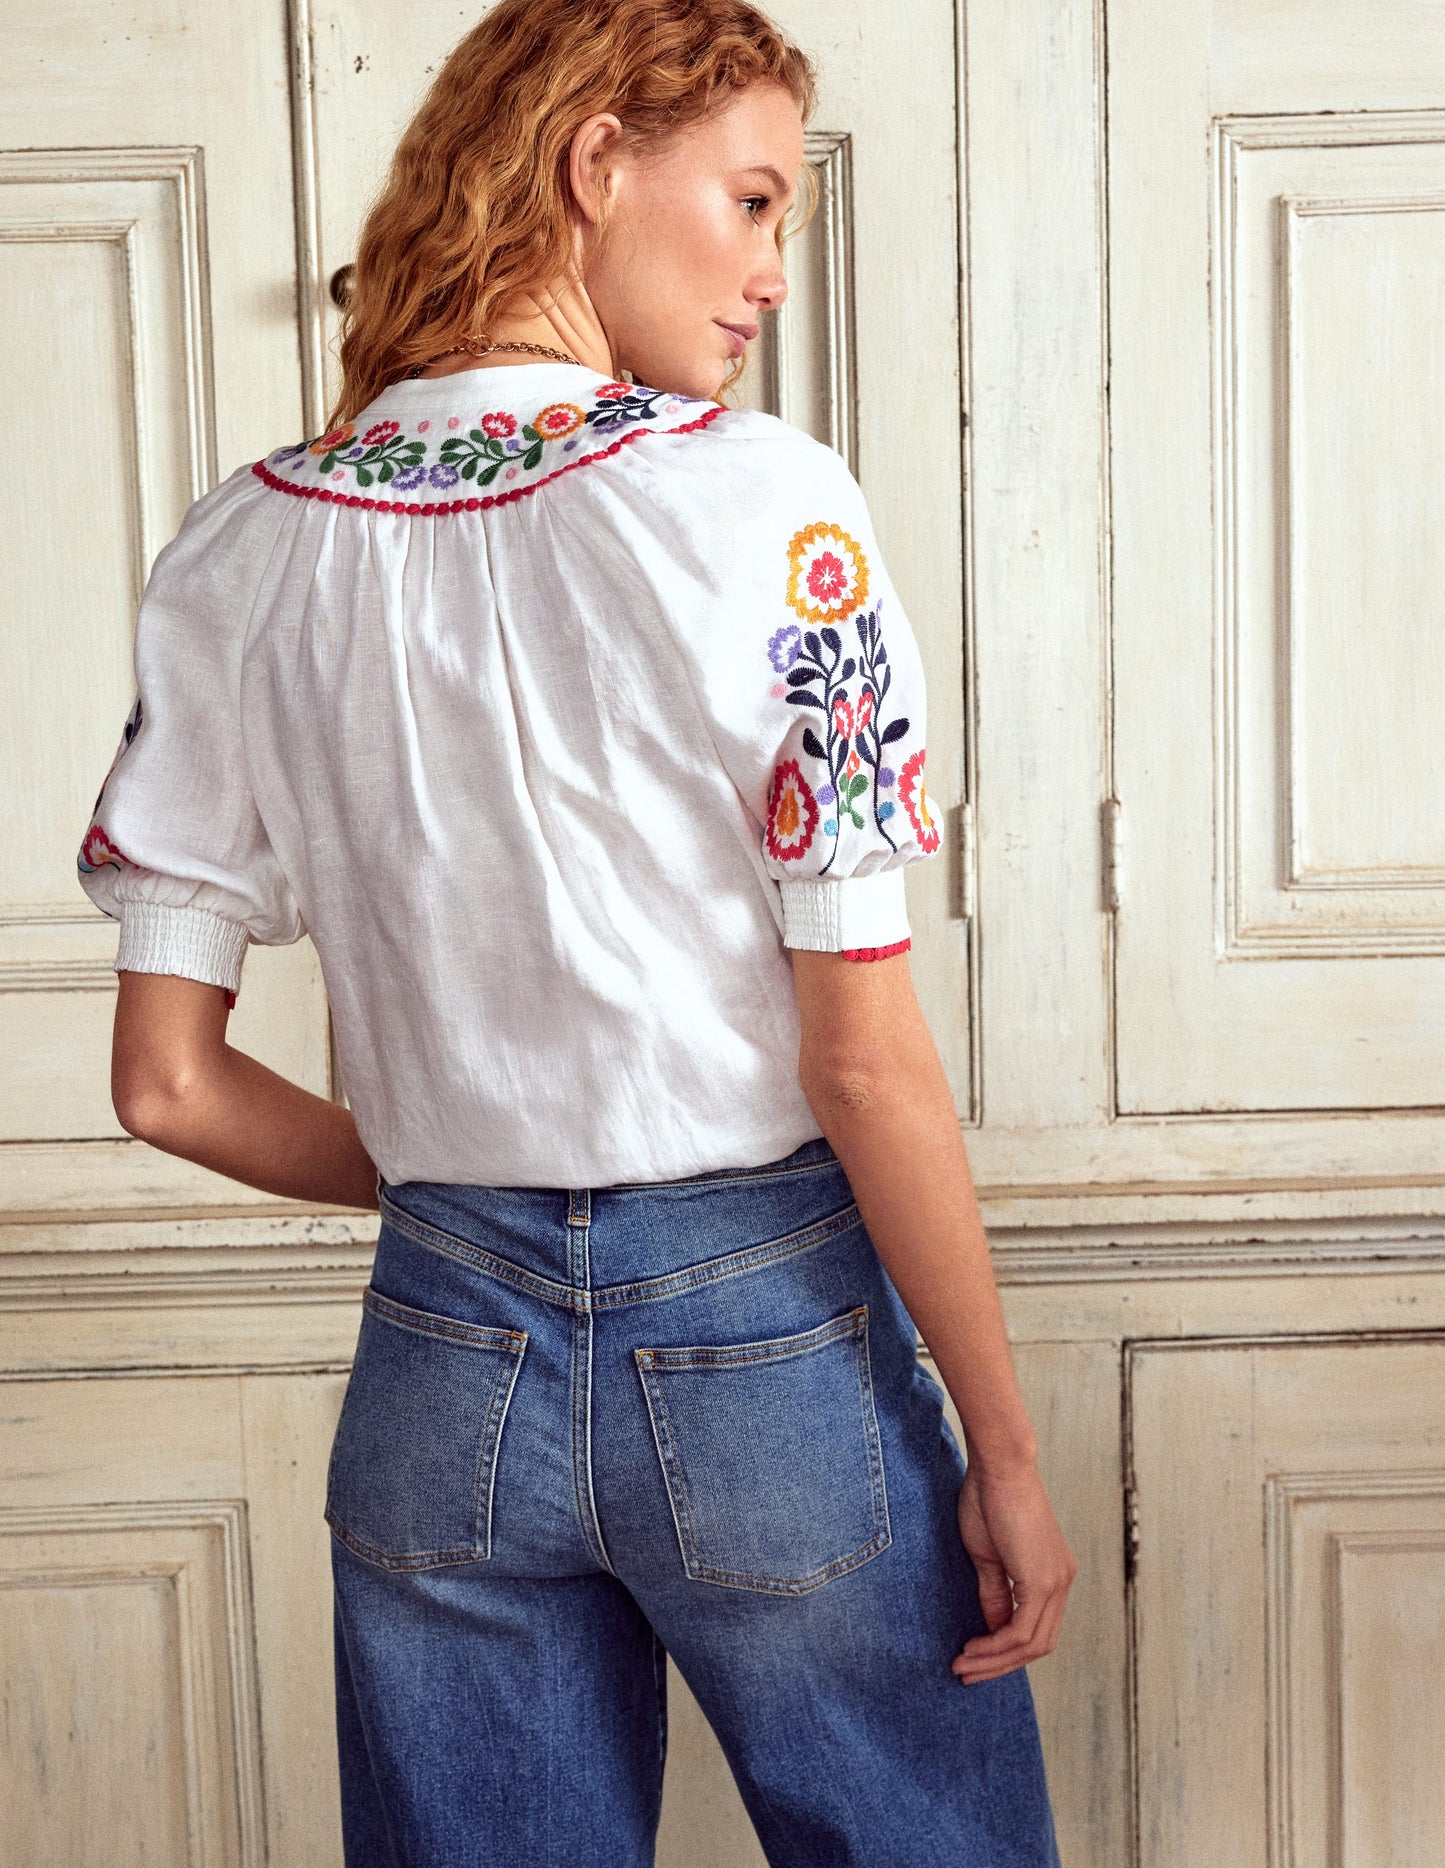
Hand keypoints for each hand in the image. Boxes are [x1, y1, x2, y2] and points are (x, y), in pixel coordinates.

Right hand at [951, 1457, 1076, 1682]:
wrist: (999, 1467)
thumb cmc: (989, 1499)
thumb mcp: (989, 1557)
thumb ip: (996, 1594)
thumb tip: (992, 1630)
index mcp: (1053, 1575)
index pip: (1036, 1629)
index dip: (1005, 1651)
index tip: (973, 1658)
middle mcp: (1062, 1582)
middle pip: (1038, 1645)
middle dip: (1000, 1665)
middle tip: (967, 1673)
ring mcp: (1057, 1582)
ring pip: (1032, 1644)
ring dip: (995, 1660)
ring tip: (963, 1665)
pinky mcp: (1043, 1581)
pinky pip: (1023, 1630)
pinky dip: (997, 1645)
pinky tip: (972, 1647)